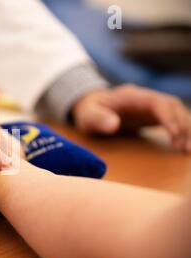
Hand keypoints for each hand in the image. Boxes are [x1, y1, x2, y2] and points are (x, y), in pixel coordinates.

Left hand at [72, 84, 190, 151]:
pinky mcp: (154, 115)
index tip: (174, 133)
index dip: (168, 116)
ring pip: (177, 112)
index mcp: (131, 96)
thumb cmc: (89, 111)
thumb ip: (98, 119)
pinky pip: (174, 120)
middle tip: (184, 148)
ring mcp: (151, 106)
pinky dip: (182, 131)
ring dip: (186, 129)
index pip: (156, 102)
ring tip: (186, 150)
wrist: (91, 106)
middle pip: (173, 106)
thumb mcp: (87, 116)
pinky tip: (183, 147)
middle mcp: (145, 98)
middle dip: (183, 124)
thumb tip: (113, 124)